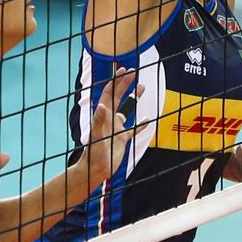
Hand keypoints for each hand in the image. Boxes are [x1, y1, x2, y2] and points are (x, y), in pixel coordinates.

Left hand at [80, 68, 143, 186]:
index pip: (109, 94)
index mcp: (103, 116)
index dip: (115, 81)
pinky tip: (147, 119)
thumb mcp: (96, 137)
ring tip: (142, 86)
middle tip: (134, 71)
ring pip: (127, 109)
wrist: (96, 171)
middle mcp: (110, 119)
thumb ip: (98, 121)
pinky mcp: (122, 139)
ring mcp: (116, 129)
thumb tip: (102, 106)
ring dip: (134, 98)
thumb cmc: (94, 155)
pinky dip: (141, 124)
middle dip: (125, 84)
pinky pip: (134, 129)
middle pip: (118, 97)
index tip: (124, 70)